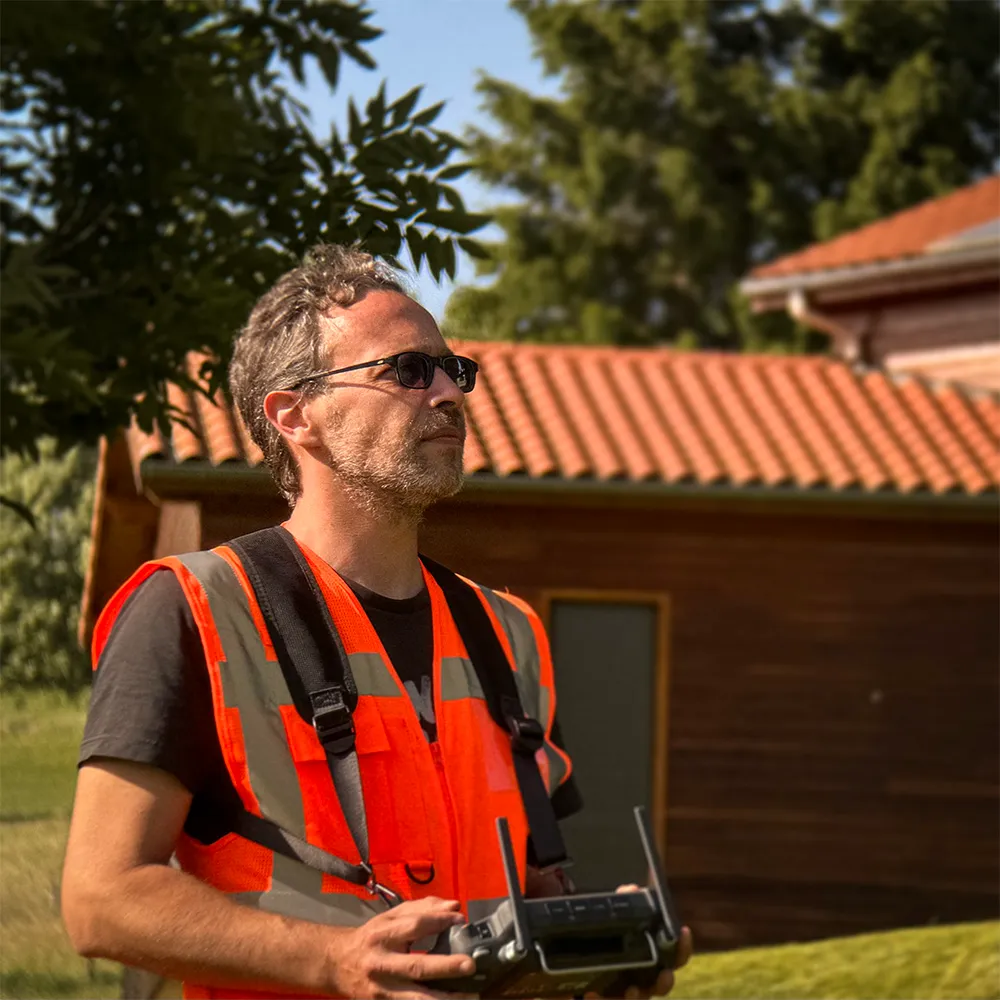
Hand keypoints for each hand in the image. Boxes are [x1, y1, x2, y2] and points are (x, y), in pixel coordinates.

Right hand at [325, 896, 476, 998]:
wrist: (336, 964)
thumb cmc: (370, 937)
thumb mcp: (390, 917)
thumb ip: (421, 908)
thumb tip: (454, 906)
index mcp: (384, 935)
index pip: (414, 926)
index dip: (439, 921)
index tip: (461, 920)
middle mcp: (383, 963)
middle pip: (416, 966)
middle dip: (445, 967)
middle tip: (469, 965)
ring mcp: (384, 989)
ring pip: (416, 997)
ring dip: (443, 999)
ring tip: (469, 997)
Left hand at [585, 885, 693, 999]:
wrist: (580, 964)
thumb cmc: (607, 938)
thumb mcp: (614, 917)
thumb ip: (623, 902)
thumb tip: (632, 889)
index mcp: (652, 957)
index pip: (675, 956)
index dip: (683, 946)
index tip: (684, 931)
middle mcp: (646, 977)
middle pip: (664, 984)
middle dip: (666, 981)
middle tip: (664, 973)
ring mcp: (630, 991)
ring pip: (641, 997)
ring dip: (638, 996)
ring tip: (632, 990)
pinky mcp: (610, 997)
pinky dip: (603, 998)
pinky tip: (594, 993)